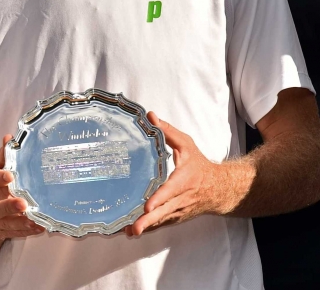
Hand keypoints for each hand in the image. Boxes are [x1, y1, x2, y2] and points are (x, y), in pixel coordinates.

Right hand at [0, 135, 44, 240]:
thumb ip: (1, 157)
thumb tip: (9, 138)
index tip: (9, 175)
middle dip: (9, 206)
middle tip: (22, 203)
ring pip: (8, 224)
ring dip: (22, 223)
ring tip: (36, 220)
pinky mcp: (4, 232)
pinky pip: (17, 234)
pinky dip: (28, 232)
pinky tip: (40, 227)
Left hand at [127, 113, 224, 235]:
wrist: (220, 189)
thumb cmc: (199, 165)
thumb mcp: (186, 145)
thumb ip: (167, 131)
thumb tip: (150, 116)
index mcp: (183, 180)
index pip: (170, 191)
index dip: (159, 199)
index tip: (148, 207)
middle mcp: (181, 199)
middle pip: (164, 212)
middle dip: (148, 221)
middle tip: (134, 228)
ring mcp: (179, 210)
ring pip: (161, 221)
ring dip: (146, 228)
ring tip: (129, 232)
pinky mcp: (175, 217)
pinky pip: (161, 224)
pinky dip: (148, 229)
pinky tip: (131, 232)